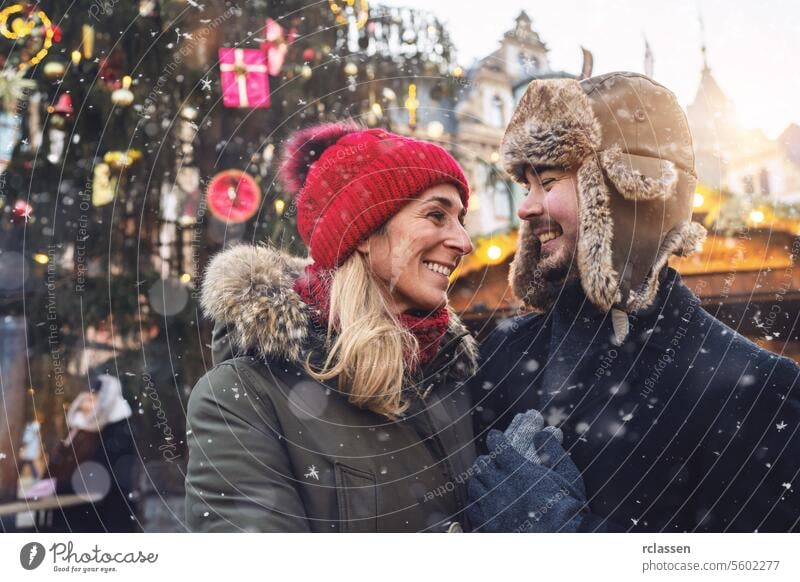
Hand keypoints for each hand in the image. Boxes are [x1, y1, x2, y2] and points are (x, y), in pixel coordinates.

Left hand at [467, 411, 587, 531]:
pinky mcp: (488, 524)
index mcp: (518, 470)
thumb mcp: (567, 475)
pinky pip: (473, 507)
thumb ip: (553, 451)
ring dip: (480, 480)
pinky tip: (484, 502)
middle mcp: (500, 485)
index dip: (495, 438)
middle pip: (481, 464)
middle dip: (487, 460)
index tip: (496, 437)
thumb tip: (543, 433)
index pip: (496, 444)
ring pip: (475, 484)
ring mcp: (492, 506)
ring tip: (488, 482)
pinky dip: (476, 501)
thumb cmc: (568, 507)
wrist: (562, 539)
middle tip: (493, 463)